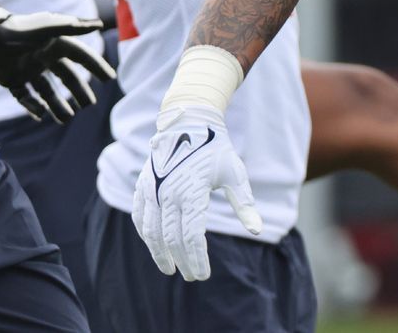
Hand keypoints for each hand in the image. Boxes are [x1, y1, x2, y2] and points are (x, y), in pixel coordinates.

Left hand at [0, 7, 113, 123]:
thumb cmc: (17, 30)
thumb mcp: (48, 28)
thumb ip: (73, 26)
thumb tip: (99, 25)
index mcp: (55, 45)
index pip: (81, 56)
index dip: (96, 66)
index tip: (110, 78)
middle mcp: (43, 57)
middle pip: (66, 76)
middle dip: (79, 91)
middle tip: (89, 105)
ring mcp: (27, 69)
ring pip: (47, 90)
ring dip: (57, 104)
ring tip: (66, 119)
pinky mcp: (11, 79)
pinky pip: (26, 96)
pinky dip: (33, 106)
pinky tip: (41, 115)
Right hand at [133, 105, 259, 281]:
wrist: (188, 123)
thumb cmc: (216, 149)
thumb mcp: (235, 174)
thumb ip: (244, 203)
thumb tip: (257, 230)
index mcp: (191, 192)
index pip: (192, 237)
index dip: (197, 259)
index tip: (202, 275)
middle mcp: (168, 193)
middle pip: (172, 239)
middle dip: (182, 261)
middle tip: (191, 276)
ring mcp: (152, 189)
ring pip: (151, 231)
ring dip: (159, 253)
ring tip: (169, 268)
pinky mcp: (143, 185)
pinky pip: (140, 216)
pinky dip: (145, 234)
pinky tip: (154, 245)